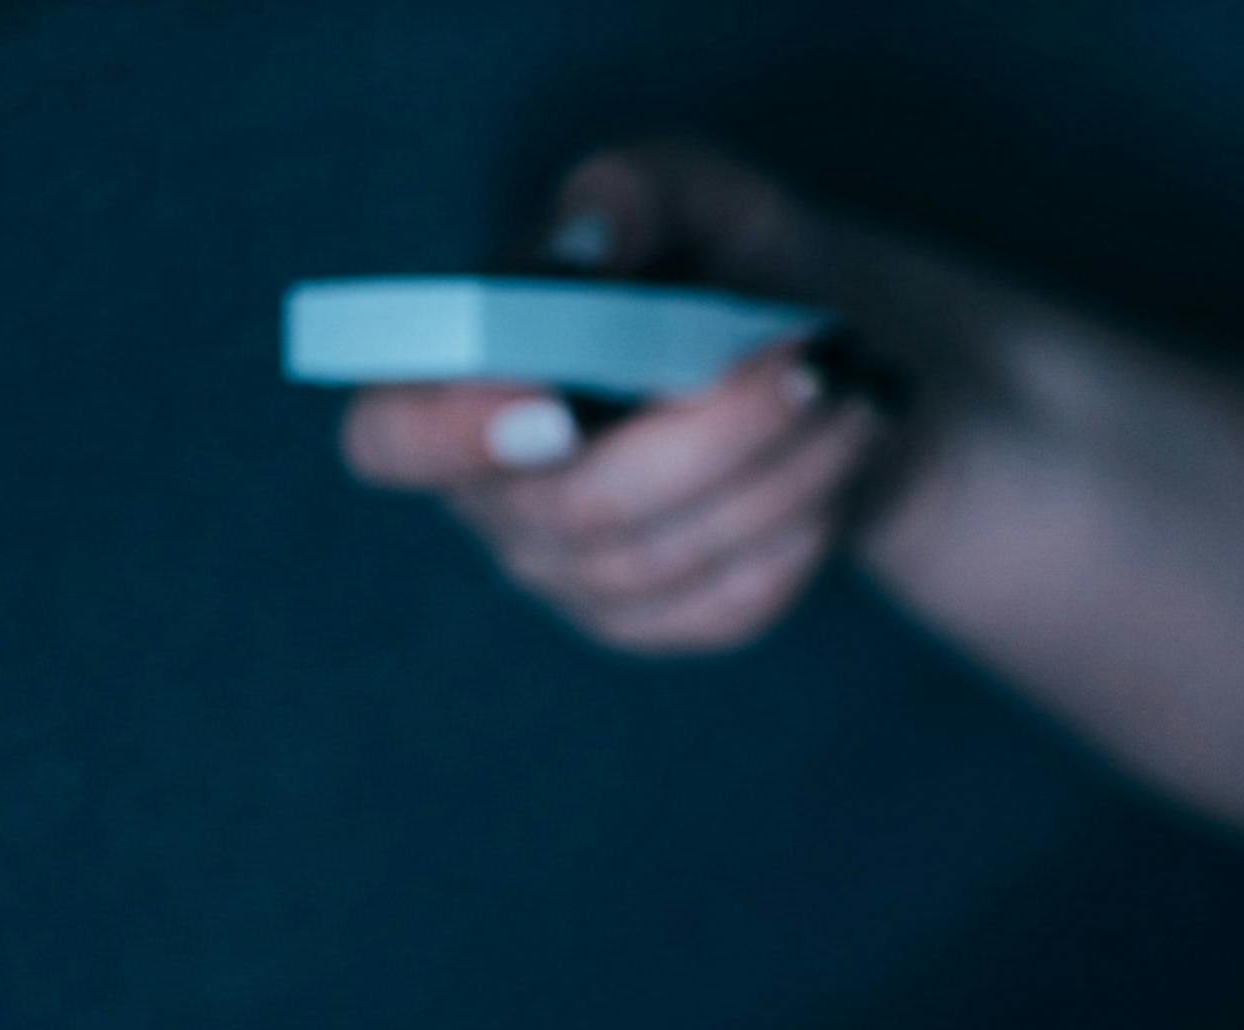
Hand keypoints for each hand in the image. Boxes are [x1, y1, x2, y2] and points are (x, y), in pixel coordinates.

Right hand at [338, 143, 893, 655]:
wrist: (825, 357)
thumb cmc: (723, 258)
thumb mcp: (689, 192)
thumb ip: (627, 196)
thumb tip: (586, 246)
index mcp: (458, 379)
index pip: (392, 440)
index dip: (450, 437)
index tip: (554, 410)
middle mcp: (495, 495)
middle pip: (576, 504)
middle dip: (710, 432)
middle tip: (814, 365)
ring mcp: (574, 574)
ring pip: (666, 556)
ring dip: (779, 474)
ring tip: (850, 395)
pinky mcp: (660, 623)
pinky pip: (726, 604)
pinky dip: (798, 531)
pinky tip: (834, 464)